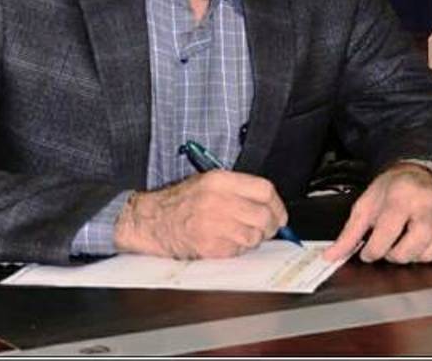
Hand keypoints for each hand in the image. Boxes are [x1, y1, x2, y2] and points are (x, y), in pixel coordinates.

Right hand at [113, 171, 287, 258]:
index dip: (277, 204)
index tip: (278, 213)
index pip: (264, 190)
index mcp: (219, 181)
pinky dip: (238, 248)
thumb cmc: (180, 202)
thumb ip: (238, 189)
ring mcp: (213, 225)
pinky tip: (226, 241)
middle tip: (267, 228)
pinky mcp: (210, 246)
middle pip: (263, 215)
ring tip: (241, 233)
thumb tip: (269, 204)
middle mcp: (218, 201)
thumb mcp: (208, 182)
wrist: (152, 221)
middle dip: (270, 226)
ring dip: (253, 238)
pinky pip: (238, 250)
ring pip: (254, 236)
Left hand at [323, 163, 431, 264]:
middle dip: (399, 254)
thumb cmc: (389, 191)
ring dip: (424, 255)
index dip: (374, 250)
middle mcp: (427, 203)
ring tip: (410, 249)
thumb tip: (331, 256)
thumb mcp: (364, 206)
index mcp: (399, 197)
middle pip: (418, 240)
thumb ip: (349, 234)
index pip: (388, 231)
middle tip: (391, 251)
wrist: (414, 173)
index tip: (369, 253)